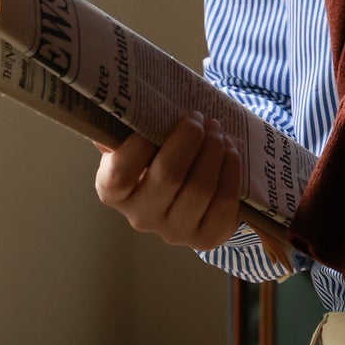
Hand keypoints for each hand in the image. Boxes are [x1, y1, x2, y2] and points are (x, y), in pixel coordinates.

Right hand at [93, 111, 242, 250]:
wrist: (184, 189)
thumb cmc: (154, 156)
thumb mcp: (133, 142)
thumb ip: (123, 128)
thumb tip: (118, 106)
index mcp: (113, 193)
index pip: (120, 172)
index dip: (139, 144)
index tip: (159, 116)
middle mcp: (140, 217)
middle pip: (168, 176)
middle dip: (189, 139)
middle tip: (199, 118)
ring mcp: (174, 232)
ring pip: (200, 188)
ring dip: (213, 152)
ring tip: (218, 131)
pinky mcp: (206, 238)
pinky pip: (224, 202)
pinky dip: (231, 172)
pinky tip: (231, 152)